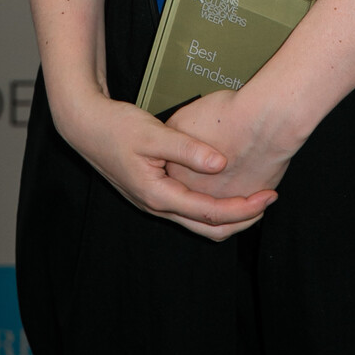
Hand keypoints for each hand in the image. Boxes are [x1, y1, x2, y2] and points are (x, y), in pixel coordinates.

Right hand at [64, 91, 277, 241]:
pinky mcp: (153, 193)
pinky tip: (223, 188)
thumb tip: (221, 164)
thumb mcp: (153, 134)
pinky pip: (188, 210)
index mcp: (159, 195)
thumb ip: (187, 149)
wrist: (85, 127)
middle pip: (207, 227)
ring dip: (227, 215)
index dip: (243, 208)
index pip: (210, 213)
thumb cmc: (116, 127)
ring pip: (197, 222)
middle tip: (268, 201)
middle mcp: (157, 206)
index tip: (268, 196)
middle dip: (241, 218)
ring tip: (253, 198)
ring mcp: (153, 202)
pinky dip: (211, 207)